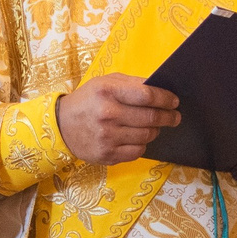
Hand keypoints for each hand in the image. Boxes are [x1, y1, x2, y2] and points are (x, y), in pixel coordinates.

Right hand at [56, 77, 178, 165]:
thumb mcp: (105, 83)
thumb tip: (160, 89)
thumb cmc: (88, 100)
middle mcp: (107, 114)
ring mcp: (107, 137)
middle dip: (168, 117)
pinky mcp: (107, 155)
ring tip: (155, 126)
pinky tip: (139, 138)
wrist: (61, 126)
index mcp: (108, 92)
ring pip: (146, 135)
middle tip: (175, 117)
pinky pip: (137, 151)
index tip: (174, 102)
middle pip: (150, 117)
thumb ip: (132, 84)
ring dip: (155, 130)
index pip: (147, 95)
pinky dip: (142, 144)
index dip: (165, 99)